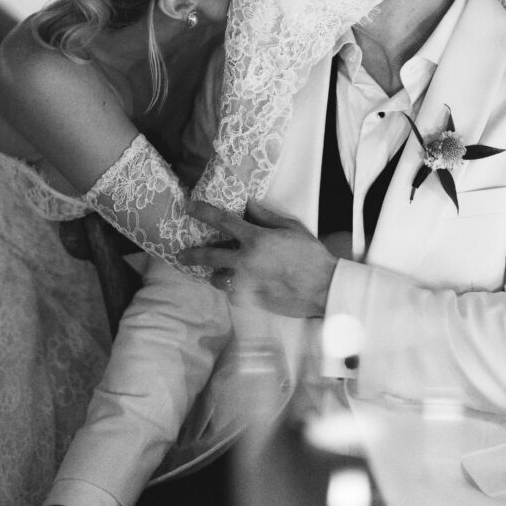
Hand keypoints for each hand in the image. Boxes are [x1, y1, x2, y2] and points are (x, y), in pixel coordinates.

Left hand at [178, 200, 337, 317]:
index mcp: (256, 239)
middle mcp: (247, 261)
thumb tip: (249, 205)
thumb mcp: (291, 228)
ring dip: (215, 275)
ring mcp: (248, 283)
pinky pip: (233, 294)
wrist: (323, 288)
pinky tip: (238, 286)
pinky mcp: (252, 300)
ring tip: (215, 273)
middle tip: (182, 254)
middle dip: (193, 254)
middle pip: (210, 256)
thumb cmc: (311, 255)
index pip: (222, 222)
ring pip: (218, 279)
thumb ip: (266, 217)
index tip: (190, 208)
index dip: (204, 212)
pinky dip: (233, 289)